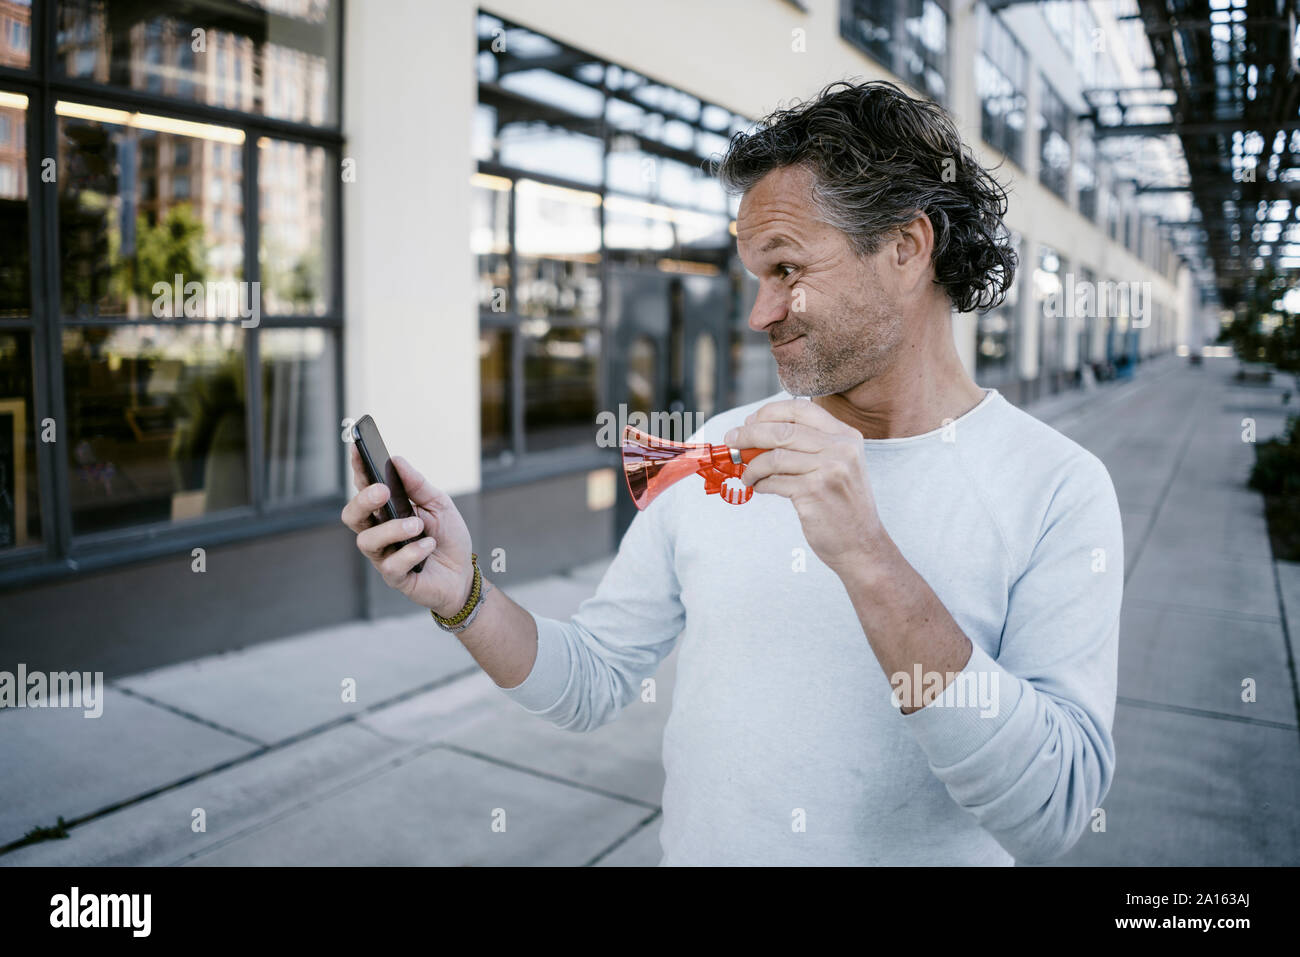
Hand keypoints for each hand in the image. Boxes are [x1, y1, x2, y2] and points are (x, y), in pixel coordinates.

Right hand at [341, 444, 474, 615]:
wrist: (463, 573)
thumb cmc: (447, 537)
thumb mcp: (439, 504)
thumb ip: (418, 484)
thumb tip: (396, 460)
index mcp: (386, 511)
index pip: (364, 488)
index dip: (358, 469)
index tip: (357, 449)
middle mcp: (379, 532)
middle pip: (352, 515)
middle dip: (362, 500)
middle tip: (382, 491)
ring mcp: (384, 556)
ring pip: (367, 541)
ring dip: (392, 529)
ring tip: (417, 525)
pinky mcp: (395, 577)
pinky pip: (392, 565)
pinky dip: (411, 552)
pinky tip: (427, 546)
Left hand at [724, 399, 887, 573]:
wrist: (861, 544)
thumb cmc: (841, 505)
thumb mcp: (837, 465)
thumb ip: (807, 446)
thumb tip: (756, 433)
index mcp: (846, 436)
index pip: (801, 408)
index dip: (770, 412)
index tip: (751, 422)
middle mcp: (841, 449)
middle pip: (782, 430)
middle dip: (749, 434)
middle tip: (731, 441)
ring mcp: (829, 470)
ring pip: (773, 457)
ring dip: (752, 466)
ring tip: (748, 475)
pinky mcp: (814, 493)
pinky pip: (774, 481)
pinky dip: (761, 484)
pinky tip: (761, 488)